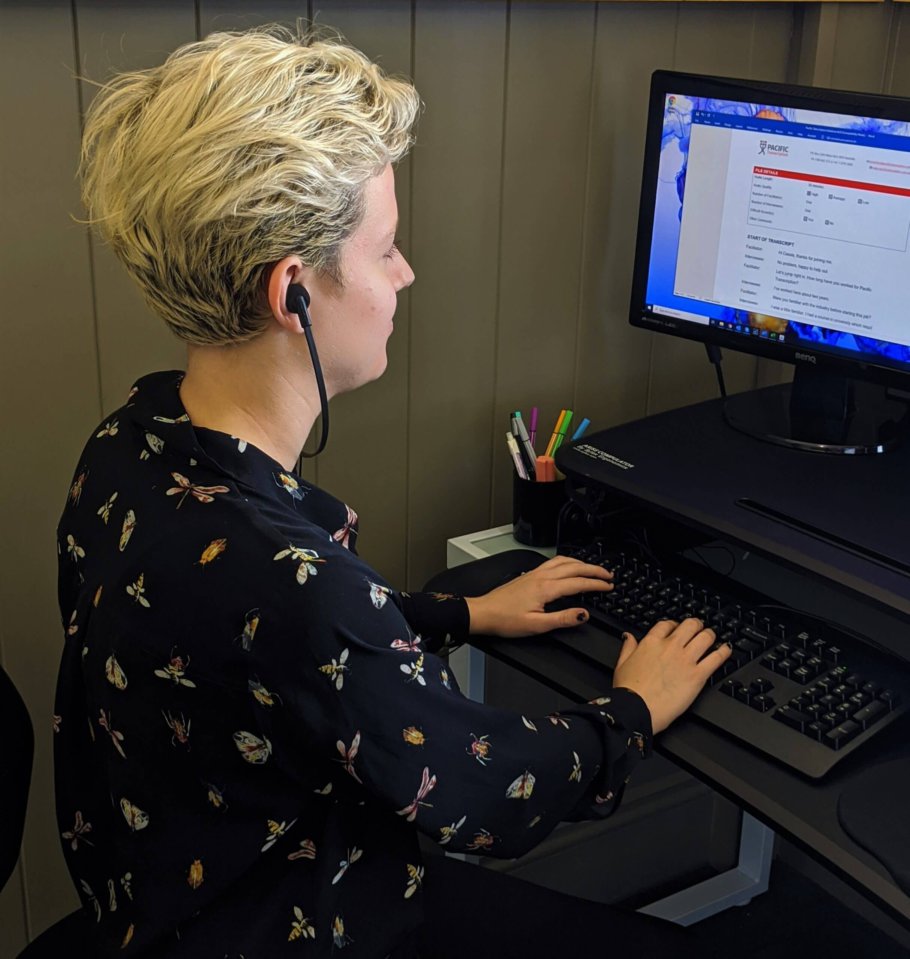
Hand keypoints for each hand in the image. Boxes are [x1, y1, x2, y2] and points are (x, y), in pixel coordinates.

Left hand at [464, 555, 612, 638]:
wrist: (484, 613)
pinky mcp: (529, 575)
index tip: (608, 586)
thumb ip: (562, 619)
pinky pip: (553, 562)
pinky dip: (567, 561)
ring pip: (563, 561)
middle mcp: (541, 577)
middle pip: (574, 567)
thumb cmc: (505, 620)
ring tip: (593, 569)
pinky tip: (569, 566)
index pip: (578, 583)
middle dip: (594, 570)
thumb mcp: (536, 625)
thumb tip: (583, 614)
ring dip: (581, 563)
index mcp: (545, 588)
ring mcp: (534, 574)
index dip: (596, 584)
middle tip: (608, 575)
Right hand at [612, 618, 731, 733]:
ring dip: (710, 635)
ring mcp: (686, 660)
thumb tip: (629, 637)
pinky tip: (726, 650)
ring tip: (713, 638)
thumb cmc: (628, 691)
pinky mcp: (698, 675)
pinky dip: (724, 652)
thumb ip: (628, 647)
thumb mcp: (622, 664)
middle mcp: (670, 647)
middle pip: (690, 625)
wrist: (637, 709)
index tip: (676, 628)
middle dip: (696, 625)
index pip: (667, 624)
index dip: (674, 624)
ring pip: (705, 637)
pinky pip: (716, 658)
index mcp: (651, 643)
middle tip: (699, 628)